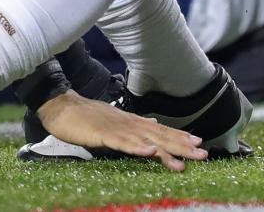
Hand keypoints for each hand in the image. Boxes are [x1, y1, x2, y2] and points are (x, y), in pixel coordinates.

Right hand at [37, 90, 206, 171]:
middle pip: (159, 135)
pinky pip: (123, 143)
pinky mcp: (103, 134)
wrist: (60, 105)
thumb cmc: (84, 116)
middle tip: (203, 153)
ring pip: (146, 141)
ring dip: (166, 150)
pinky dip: (137, 148)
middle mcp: (128, 123)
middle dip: (181, 145)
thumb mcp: (113, 119)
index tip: (199, 143)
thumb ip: (134, 124)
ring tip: (185, 159)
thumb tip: (153, 124)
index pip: (160, 130)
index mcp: (130, 121)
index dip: (179, 136)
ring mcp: (116, 128)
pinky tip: (150, 153)